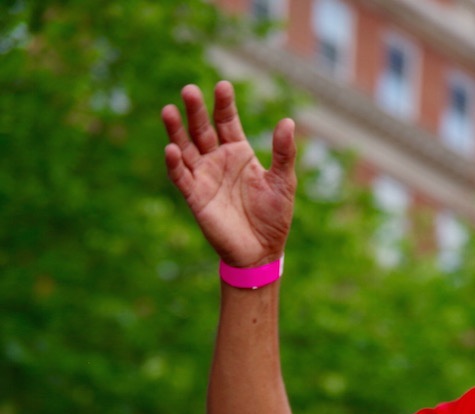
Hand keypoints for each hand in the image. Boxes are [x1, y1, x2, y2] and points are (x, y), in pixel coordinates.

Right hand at [162, 81, 296, 266]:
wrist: (262, 250)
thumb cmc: (274, 216)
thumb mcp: (284, 182)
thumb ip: (283, 152)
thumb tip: (288, 121)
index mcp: (239, 153)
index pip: (228, 122)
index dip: (224, 104)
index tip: (223, 85)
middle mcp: (218, 160)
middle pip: (202, 129)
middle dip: (196, 111)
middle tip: (190, 90)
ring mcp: (204, 177)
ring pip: (186, 148)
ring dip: (177, 131)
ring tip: (170, 110)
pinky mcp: (195, 197)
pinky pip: (182, 177)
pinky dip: (175, 164)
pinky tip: (172, 149)